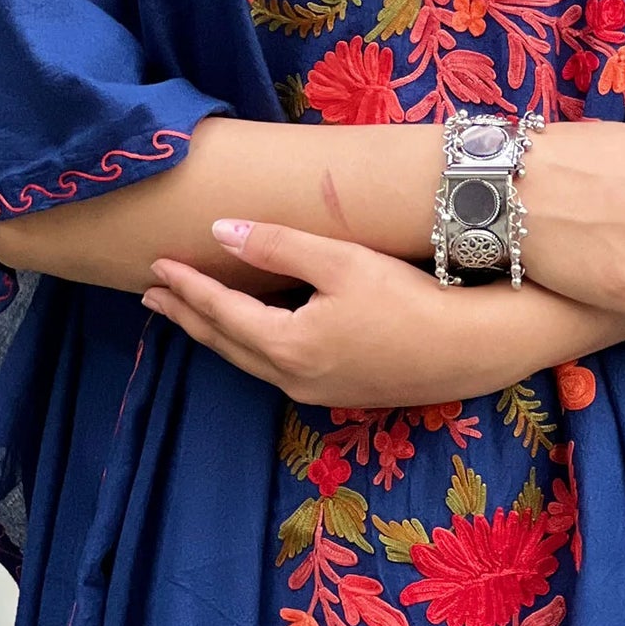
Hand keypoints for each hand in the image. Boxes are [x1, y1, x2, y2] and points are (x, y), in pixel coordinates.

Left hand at [141, 219, 624, 408]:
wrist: (473, 348)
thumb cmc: (410, 296)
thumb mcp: (340, 260)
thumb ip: (276, 246)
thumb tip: (220, 231)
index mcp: (288, 346)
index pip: (220, 313)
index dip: (186, 287)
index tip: (156, 266)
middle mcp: (294, 378)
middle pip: (226, 344)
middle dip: (187, 317)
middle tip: (152, 295)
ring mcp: (318, 392)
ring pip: (250, 361)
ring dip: (216, 334)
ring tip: (191, 314)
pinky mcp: (342, 394)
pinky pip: (277, 368)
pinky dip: (250, 347)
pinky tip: (253, 335)